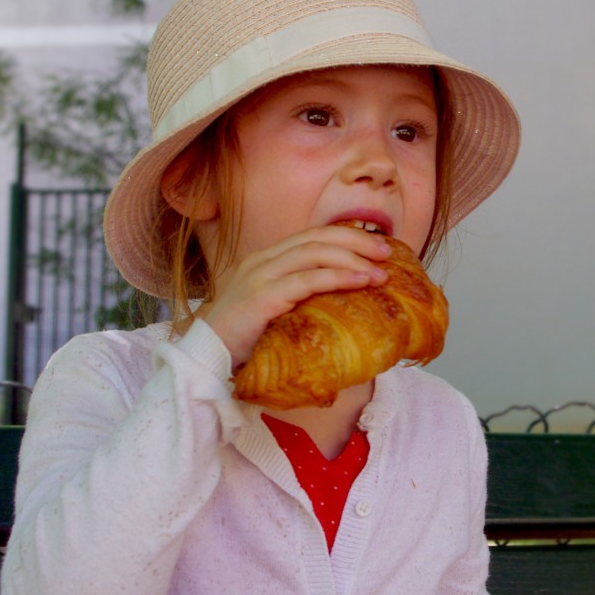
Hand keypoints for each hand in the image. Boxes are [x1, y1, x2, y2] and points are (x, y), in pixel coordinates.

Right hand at [201, 226, 391, 368]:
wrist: (206, 357)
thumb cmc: (242, 341)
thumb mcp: (273, 311)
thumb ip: (298, 299)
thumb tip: (339, 305)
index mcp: (265, 260)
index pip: (311, 236)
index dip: (346, 237)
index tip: (377, 247)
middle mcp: (261, 261)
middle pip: (316, 238)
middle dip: (356, 241)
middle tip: (388, 253)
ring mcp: (260, 276)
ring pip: (313, 254)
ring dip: (352, 259)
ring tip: (380, 271)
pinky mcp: (261, 296)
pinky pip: (306, 280)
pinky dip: (336, 277)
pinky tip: (359, 281)